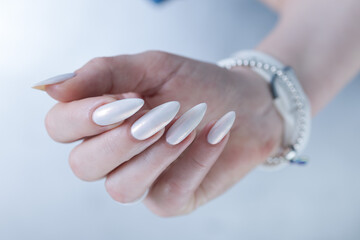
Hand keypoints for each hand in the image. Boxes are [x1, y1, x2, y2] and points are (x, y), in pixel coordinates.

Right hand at [41, 51, 281, 215]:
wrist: (244, 105)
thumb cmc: (196, 85)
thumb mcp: (152, 68)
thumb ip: (104, 74)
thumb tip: (49, 87)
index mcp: (102, 121)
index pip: (60, 127)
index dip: (84, 116)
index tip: (128, 97)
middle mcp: (115, 156)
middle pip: (83, 165)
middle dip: (120, 139)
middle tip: (157, 113)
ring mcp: (142, 181)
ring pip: (121, 188)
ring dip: (155, 154)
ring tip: (187, 123)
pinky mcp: (172, 199)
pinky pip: (168, 194)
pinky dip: (194, 161)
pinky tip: (213, 134)